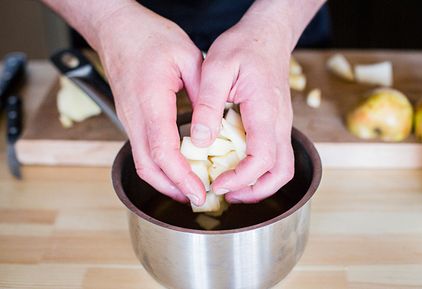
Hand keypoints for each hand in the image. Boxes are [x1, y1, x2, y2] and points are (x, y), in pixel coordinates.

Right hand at [95, 3, 205, 204]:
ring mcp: (129, 119)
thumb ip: (202, 92)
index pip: (163, 152)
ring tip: (190, 189)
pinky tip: (177, 168)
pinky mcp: (131, 118)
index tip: (199, 192)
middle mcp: (135, 116)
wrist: (117, 29)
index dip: (181, 177)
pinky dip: (160, 166)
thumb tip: (213, 123)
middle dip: (173, 188)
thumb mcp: (187, 57)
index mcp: (151, 102)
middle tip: (198, 198)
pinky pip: (142, 150)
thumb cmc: (148, 36)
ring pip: (143, 162)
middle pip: (147, 167)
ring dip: (165, 181)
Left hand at [190, 14, 294, 202]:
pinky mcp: (276, 123)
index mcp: (265, 111)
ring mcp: (281, 124)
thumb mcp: (216, 68)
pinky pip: (276, 156)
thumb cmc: (243, 47)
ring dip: (260, 184)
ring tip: (232, 188)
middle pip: (281, 172)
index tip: (218, 184)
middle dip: (254, 191)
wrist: (267, 35)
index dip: (241, 178)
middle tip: (226, 194)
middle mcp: (279, 122)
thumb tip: (201, 141)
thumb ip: (208, 105)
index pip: (262, 158)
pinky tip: (237, 167)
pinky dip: (260, 171)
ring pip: (282, 167)